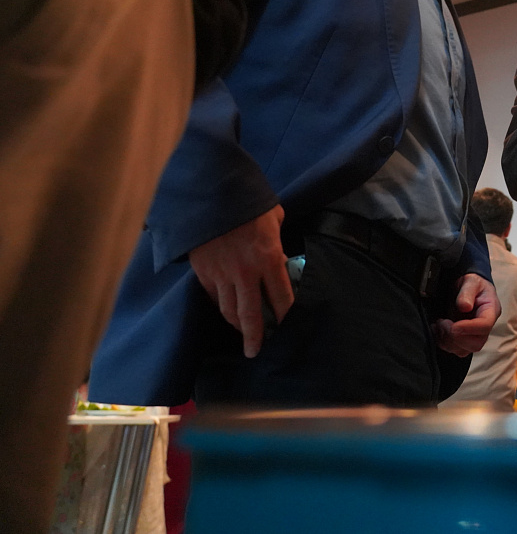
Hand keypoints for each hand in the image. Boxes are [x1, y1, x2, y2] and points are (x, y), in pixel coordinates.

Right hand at [189, 204, 290, 357]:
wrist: (211, 190)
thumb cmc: (248, 201)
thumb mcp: (274, 218)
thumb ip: (277, 242)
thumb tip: (279, 258)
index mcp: (269, 257)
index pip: (282, 297)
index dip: (285, 316)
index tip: (287, 327)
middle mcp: (246, 272)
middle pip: (251, 315)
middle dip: (255, 337)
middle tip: (255, 352)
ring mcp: (221, 273)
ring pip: (228, 309)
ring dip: (235, 324)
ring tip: (242, 332)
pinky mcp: (203, 270)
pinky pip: (212, 295)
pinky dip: (219, 304)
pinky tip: (225, 308)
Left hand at [432, 274, 500, 356]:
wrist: (468, 287)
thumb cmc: (472, 283)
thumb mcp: (470, 281)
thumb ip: (467, 292)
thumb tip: (464, 306)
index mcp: (491, 310)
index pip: (485, 326)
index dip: (469, 328)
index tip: (454, 324)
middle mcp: (485, 327)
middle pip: (476, 343)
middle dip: (456, 337)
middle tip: (444, 323)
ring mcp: (475, 335)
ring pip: (464, 350)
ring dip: (447, 341)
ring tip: (439, 324)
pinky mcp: (464, 339)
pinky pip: (455, 350)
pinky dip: (443, 343)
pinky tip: (437, 329)